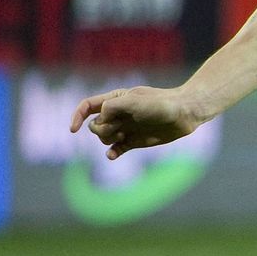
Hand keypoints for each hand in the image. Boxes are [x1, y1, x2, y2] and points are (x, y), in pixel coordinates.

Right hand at [69, 86, 209, 158]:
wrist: (183, 114)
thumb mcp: (133, 100)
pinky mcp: (134, 141)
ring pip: (103, 138)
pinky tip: (112, 155)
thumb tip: (99, 120)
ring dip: (108, 139)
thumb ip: (112, 107)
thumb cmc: (160, 103)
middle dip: (100, 130)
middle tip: (117, 129)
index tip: (73, 130)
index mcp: (114, 99)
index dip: (77, 116)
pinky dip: (112, 153)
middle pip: (94, 125)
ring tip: (124, 136)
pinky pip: (116, 150)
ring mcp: (125, 128)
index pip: (87, 106)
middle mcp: (117, 114)